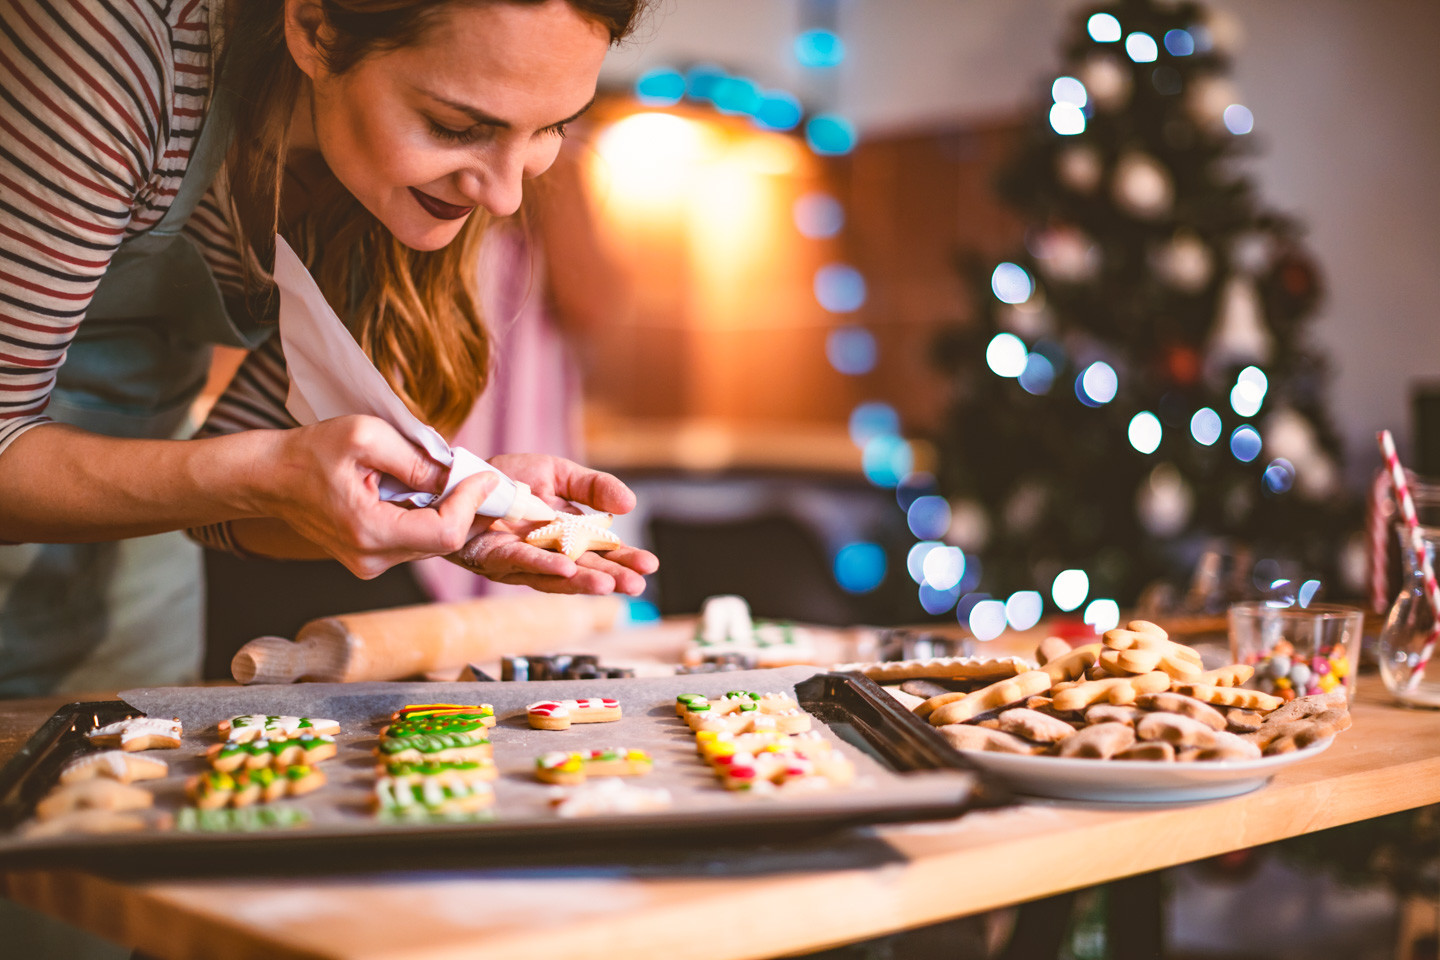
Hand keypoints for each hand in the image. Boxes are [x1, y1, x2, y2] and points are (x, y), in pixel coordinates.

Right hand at [257, 415, 500, 578]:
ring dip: (450, 512)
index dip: (472, 504)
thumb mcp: (365, 436)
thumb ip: (414, 457)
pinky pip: (416, 540)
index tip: (487, 476)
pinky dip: (431, 517)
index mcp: (369, 532)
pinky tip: (429, 492)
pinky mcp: (370, 559)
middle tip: (481, 476)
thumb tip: (455, 473)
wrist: (269, 477)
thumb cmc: (310, 452)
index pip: (445, 533)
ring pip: (433, 543)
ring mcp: (370, 563)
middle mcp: (372, 559)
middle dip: (468, 508)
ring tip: (454, 479)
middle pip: (444, 542)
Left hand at [447, 453, 658, 594]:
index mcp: (566, 536)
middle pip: (583, 569)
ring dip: (583, 581)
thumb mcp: (559, 474)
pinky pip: (521, 562)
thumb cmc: (508, 478)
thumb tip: (631, 505)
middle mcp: (547, 554)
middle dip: (611, 577)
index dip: (624, 560)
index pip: (601, 552)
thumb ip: (595, 488)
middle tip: (637, 586)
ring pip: (556, 575)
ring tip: (609, 586)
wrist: (462, 475)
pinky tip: (566, 570)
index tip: (649, 566)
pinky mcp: (494, 556)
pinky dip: (544, 566)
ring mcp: (521, 560)